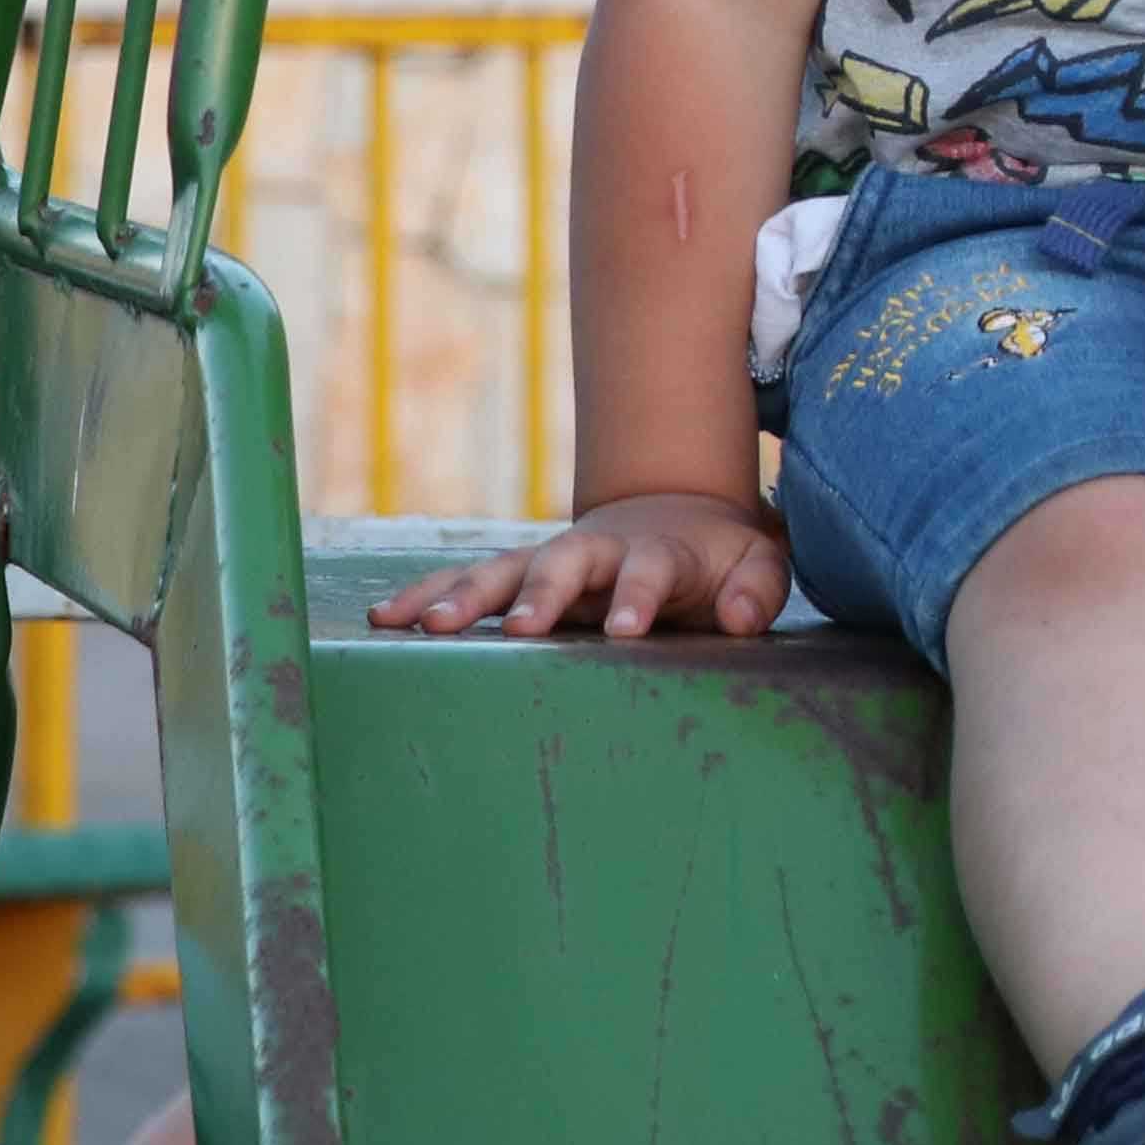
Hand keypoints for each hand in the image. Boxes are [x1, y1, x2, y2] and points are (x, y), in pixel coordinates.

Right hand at [366, 490, 788, 640]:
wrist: (674, 515)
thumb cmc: (720, 556)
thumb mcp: (758, 565)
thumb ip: (756, 590)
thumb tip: (738, 618)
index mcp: (657, 551)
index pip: (649, 570)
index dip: (638, 596)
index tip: (625, 629)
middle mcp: (594, 549)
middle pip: (563, 564)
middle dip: (540, 594)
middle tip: (519, 628)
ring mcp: (550, 559)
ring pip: (502, 570)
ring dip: (466, 595)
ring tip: (427, 626)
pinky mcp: (518, 574)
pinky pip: (467, 580)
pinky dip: (429, 593)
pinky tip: (386, 618)